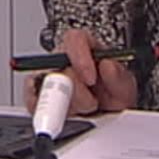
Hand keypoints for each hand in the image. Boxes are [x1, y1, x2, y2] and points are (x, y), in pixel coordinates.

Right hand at [20, 29, 138, 115]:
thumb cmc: (112, 97)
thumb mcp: (125, 88)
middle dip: (74, 90)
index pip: (74, 40)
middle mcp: (63, 60)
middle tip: (90, 104)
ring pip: (43, 85)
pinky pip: (32, 102)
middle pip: (56, 65)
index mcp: (85, 47)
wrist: (107, 119)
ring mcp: (48, 78)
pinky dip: (46, 113)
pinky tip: (64, 118)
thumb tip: (108, 66)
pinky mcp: (37, 98)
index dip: (80, 58)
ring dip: (65, 105)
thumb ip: (120, 77)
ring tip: (83, 112)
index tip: (91, 79)